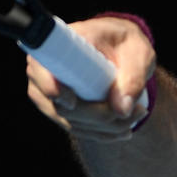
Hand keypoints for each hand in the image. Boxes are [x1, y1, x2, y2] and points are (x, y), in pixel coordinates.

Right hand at [26, 15, 155, 141]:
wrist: (121, 47)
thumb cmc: (126, 43)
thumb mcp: (137, 53)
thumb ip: (132, 78)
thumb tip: (121, 110)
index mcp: (61, 44)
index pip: (39, 67)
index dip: (49, 87)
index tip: (72, 102)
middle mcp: (47, 69)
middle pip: (58, 105)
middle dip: (97, 116)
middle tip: (136, 111)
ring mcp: (48, 91)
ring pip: (69, 120)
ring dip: (103, 127)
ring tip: (136, 116)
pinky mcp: (59, 108)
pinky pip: (75, 127)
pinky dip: (100, 133)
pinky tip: (123, 130)